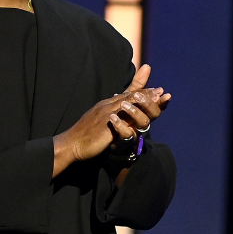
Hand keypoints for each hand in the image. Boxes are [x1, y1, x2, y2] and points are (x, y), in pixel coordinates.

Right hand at [52, 65, 171, 175]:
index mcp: (107, 105)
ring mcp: (106, 115)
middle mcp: (107, 107)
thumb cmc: (86, 134)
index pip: (128, 95)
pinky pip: (121, 122)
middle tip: (161, 92)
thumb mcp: (102, 121)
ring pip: (128, 105)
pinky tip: (142, 119)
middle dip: (147, 93)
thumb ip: (115, 116)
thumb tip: (125, 116)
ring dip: (143, 101)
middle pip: (130, 97)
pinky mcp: (105, 127)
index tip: (158, 90)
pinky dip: (132, 118)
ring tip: (156, 99)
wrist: (71, 144)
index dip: (143, 91)